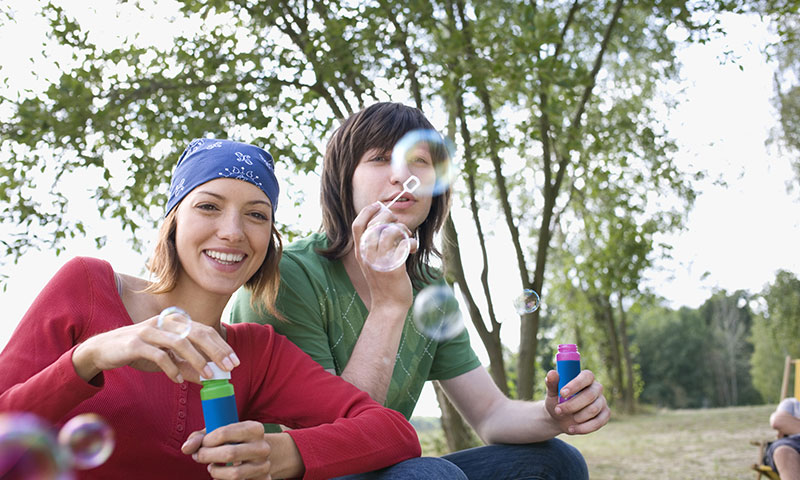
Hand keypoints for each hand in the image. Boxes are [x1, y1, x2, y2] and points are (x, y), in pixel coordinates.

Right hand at [72, 315, 238, 383]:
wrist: (103, 349)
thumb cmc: (139, 351)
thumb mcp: (166, 357)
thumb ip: (185, 364)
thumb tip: (207, 378)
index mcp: (175, 322)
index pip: (205, 330)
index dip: (221, 346)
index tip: (234, 362)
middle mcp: (165, 322)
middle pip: (197, 333)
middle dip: (216, 351)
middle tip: (228, 369)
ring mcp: (149, 331)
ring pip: (180, 343)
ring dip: (197, 361)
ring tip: (208, 376)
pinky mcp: (135, 343)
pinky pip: (158, 355)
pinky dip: (171, 368)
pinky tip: (178, 380)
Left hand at [183, 422, 271, 479]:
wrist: (259, 455)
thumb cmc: (234, 442)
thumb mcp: (220, 434)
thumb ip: (200, 437)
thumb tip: (186, 448)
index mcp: (255, 428)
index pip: (224, 433)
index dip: (206, 441)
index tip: (201, 444)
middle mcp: (263, 447)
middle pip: (229, 453)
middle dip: (207, 456)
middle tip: (199, 457)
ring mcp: (265, 466)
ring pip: (234, 475)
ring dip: (216, 473)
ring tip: (212, 468)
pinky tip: (222, 477)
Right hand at [351, 202, 416, 312]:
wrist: (388, 306)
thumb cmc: (383, 281)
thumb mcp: (371, 261)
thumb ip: (374, 244)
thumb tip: (385, 223)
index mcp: (360, 251)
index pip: (357, 224)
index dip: (368, 211)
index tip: (379, 206)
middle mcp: (367, 255)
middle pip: (375, 223)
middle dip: (389, 216)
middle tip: (398, 223)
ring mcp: (379, 261)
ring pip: (390, 231)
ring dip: (402, 229)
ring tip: (406, 237)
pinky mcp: (394, 268)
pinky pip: (403, 244)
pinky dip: (411, 242)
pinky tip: (412, 248)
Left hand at [545, 369, 609, 434]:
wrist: (559, 418)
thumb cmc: (557, 400)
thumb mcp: (552, 392)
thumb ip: (552, 382)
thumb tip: (552, 373)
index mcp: (585, 378)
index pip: (586, 376)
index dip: (576, 384)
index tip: (562, 393)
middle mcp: (596, 388)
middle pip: (590, 395)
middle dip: (572, 404)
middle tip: (558, 410)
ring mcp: (602, 402)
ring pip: (593, 409)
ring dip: (577, 416)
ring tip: (564, 417)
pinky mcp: (605, 415)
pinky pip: (598, 423)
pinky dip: (583, 428)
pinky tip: (571, 428)